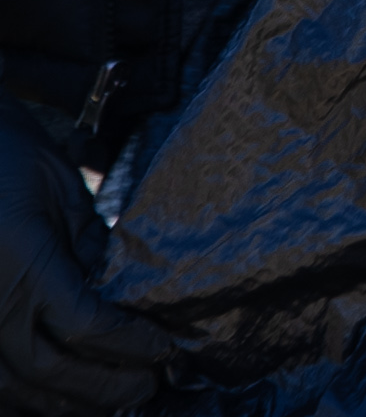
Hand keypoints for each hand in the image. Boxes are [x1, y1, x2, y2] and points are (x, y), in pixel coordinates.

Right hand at [0, 109, 170, 411]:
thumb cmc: (7, 157)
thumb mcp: (63, 192)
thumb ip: (90, 245)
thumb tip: (122, 290)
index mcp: (24, 266)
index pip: (87, 324)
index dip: (130, 343)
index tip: (165, 347)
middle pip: (52, 368)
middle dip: (106, 385)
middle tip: (147, 388)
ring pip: (13, 386)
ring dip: (63, 401)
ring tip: (107, 402)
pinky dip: (19, 396)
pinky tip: (50, 398)